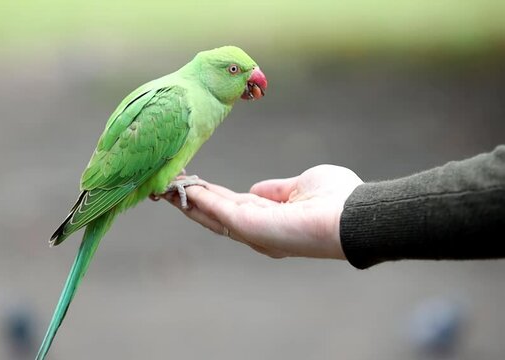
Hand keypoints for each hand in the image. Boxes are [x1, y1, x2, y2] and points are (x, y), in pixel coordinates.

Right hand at [165, 165, 362, 258]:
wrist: (354, 215)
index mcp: (269, 218)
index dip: (209, 194)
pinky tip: (184, 187)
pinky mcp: (251, 227)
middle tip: (165, 183)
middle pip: (215, 214)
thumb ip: (276, 189)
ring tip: (166, 184)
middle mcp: (257, 229)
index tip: (190, 180)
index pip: (231, 205)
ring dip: (188, 199)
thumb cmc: (337, 198)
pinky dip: (200, 199)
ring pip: (211, 215)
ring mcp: (253, 231)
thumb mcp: (301, 185)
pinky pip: (219, 211)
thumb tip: (257, 190)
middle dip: (191, 198)